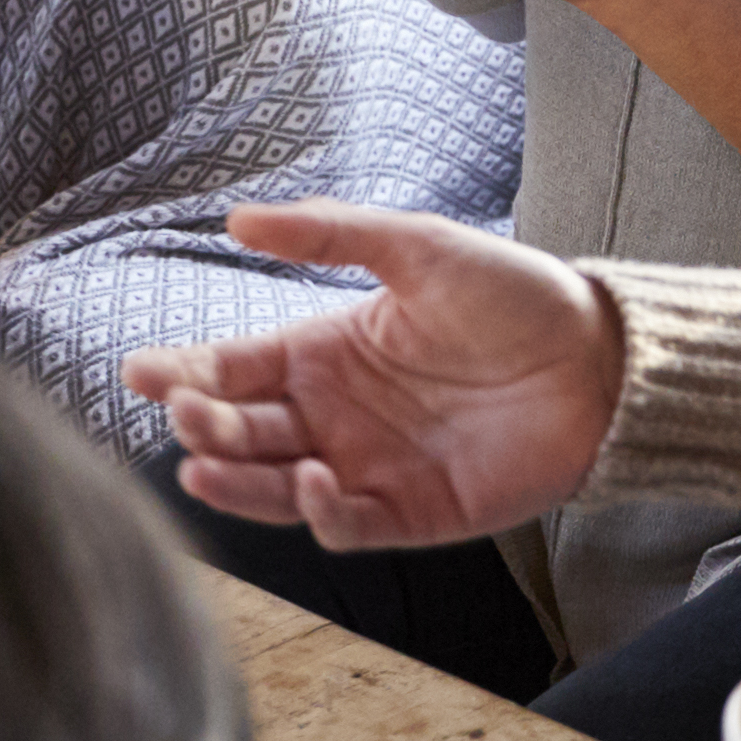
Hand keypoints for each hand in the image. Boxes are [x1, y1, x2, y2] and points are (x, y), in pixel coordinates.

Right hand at [123, 198, 625, 549]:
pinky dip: (320, 511)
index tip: (139, 370)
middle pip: (241, 431)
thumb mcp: (415, 246)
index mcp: (323, 353)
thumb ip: (327, 233)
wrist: (601, 360)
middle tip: (182, 414)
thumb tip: (237, 216)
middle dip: (201, 426)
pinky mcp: (412, 513)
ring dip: (237, 480)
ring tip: (203, 465)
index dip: (183, 371)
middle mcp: (333, 415)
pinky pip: (347, 524)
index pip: (232, 368)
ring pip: (276, 486)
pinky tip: (313, 480)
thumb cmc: (513, 296)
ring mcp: (367, 467)